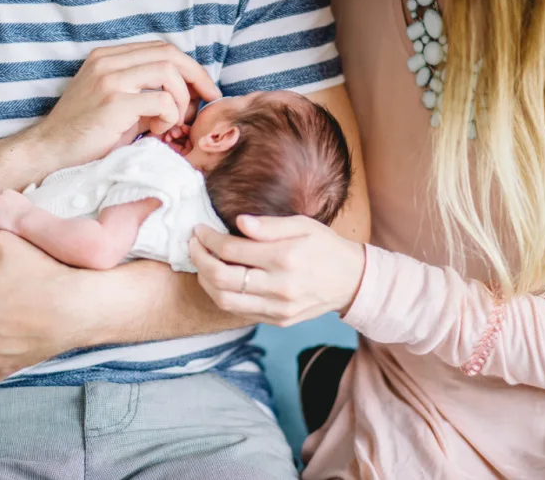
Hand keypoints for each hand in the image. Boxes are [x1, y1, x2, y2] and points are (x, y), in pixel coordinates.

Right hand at [33, 41, 220, 165]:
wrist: (49, 151)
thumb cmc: (84, 134)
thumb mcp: (117, 106)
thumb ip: (146, 95)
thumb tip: (186, 98)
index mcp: (108, 57)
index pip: (161, 48)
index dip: (189, 67)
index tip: (203, 90)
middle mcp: (108, 61)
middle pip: (169, 54)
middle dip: (197, 77)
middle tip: (206, 101)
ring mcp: (110, 79)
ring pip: (168, 72)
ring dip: (181, 100)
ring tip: (172, 123)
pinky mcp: (114, 102)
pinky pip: (161, 100)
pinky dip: (170, 116)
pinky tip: (157, 131)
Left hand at [189, 215, 365, 326]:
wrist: (352, 281)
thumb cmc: (325, 246)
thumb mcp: (302, 225)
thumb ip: (269, 225)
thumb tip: (238, 222)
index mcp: (285, 258)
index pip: (231, 249)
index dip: (207, 239)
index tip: (198, 230)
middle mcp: (280, 287)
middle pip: (221, 278)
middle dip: (199, 259)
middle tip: (192, 245)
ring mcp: (278, 308)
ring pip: (224, 300)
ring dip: (205, 281)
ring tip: (201, 263)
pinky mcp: (278, 320)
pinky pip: (239, 311)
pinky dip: (221, 295)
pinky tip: (218, 279)